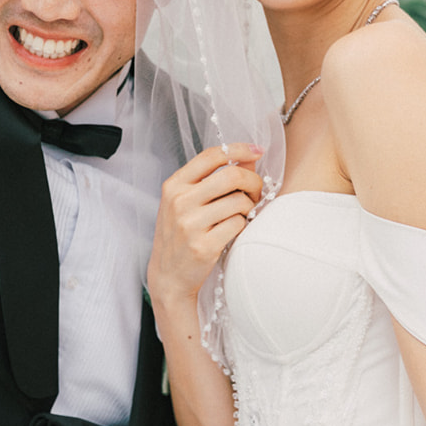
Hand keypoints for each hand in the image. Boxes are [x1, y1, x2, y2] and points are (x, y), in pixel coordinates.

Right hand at [147, 145, 263, 314]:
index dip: (240, 150)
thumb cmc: (180, 234)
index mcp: (174, 185)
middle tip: (256, 193)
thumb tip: (249, 158)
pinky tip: (233, 230)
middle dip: (253, 182)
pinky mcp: (204, 245)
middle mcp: (179, 201)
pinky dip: (242, 226)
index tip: (258, 152)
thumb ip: (214, 178)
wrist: (168, 276)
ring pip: (239, 202)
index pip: (212, 156)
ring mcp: (190, 224)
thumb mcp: (187, 202)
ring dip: (249, 208)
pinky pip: (238, 225)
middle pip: (232, 176)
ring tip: (242, 215)